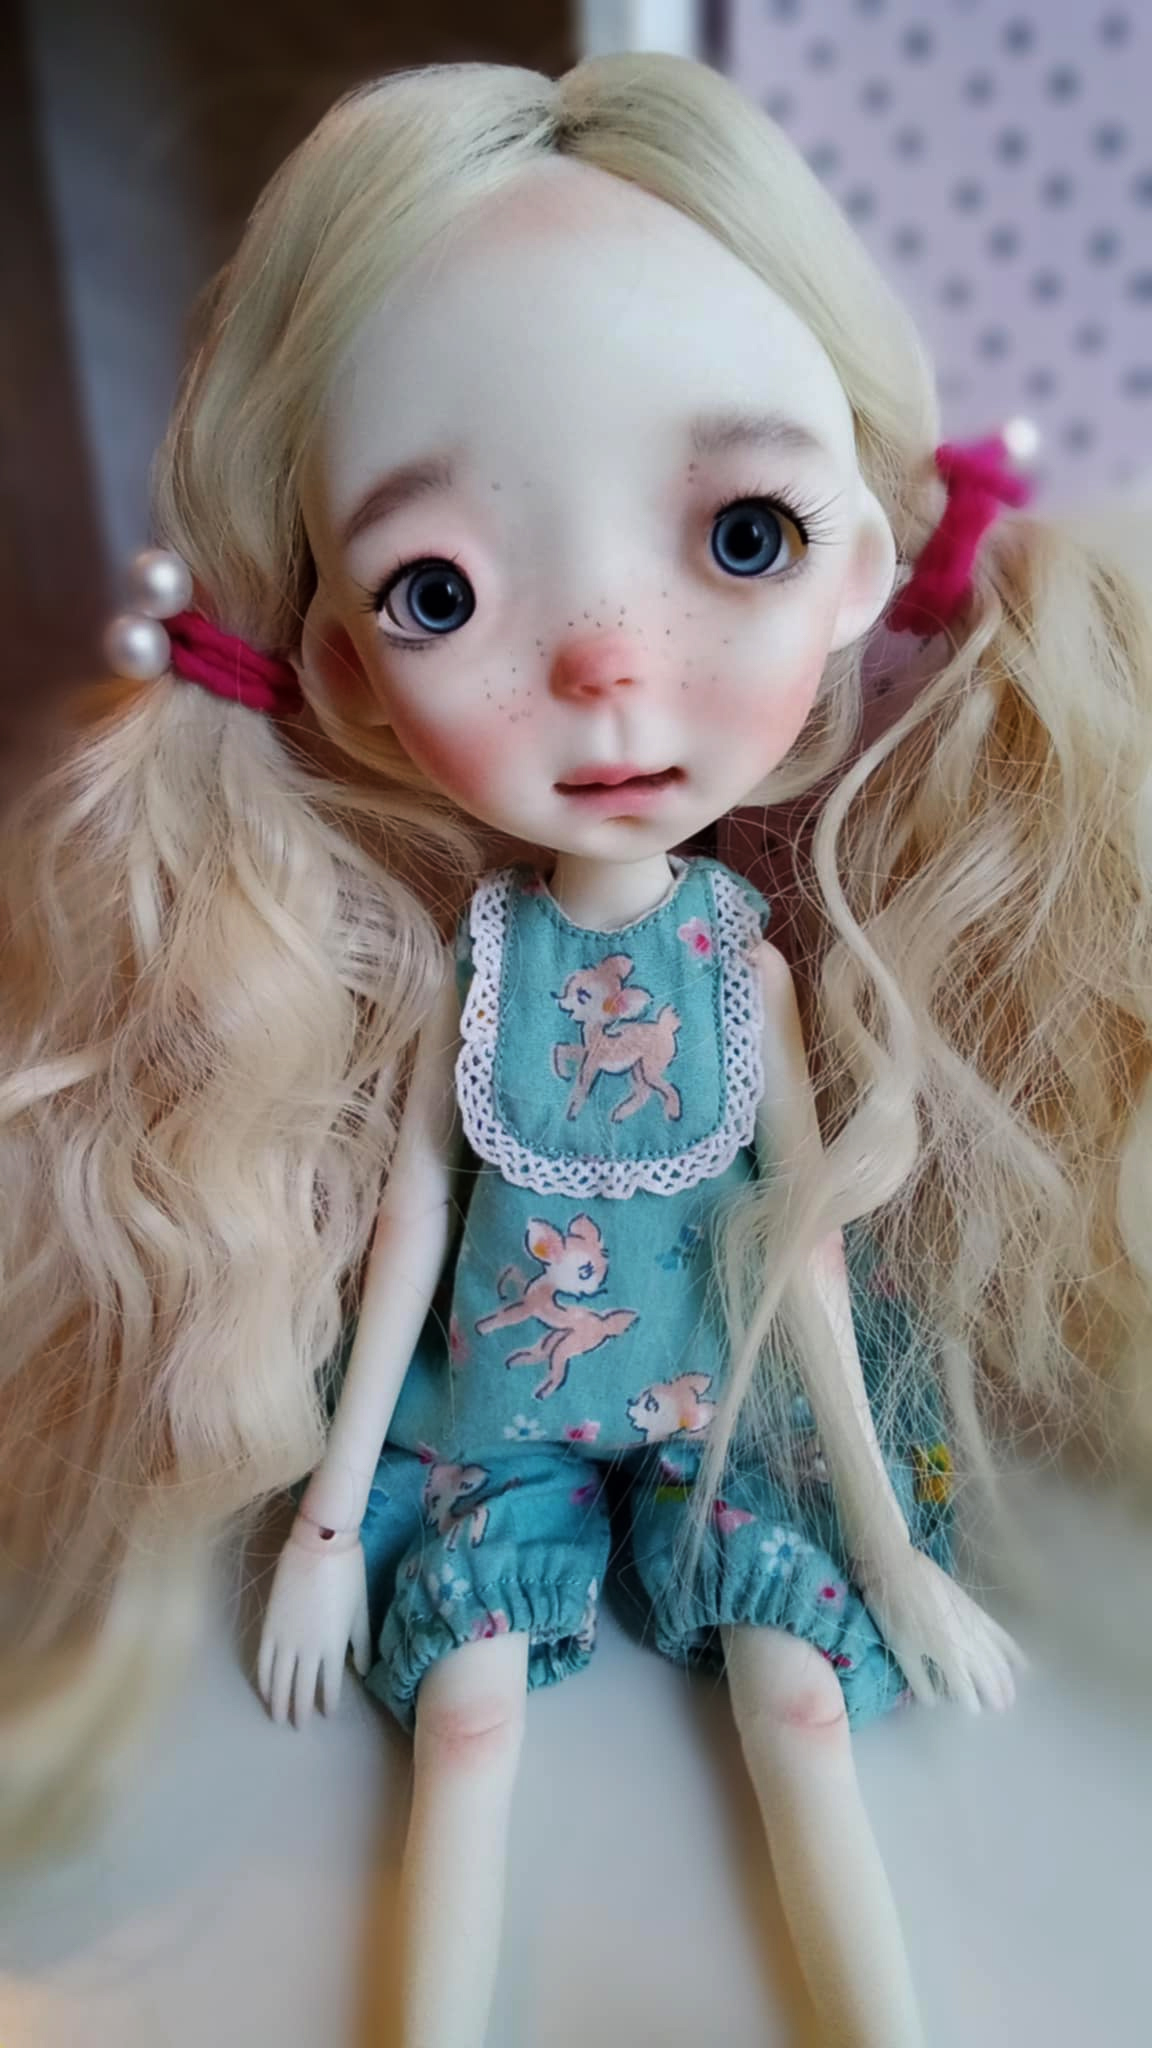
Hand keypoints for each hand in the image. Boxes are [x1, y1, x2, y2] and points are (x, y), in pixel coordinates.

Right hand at [256, 1529, 371, 1728]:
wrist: (320, 1544)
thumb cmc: (348, 1573)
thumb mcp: (361, 1610)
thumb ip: (362, 1643)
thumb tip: (365, 1670)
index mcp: (335, 1646)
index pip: (330, 1686)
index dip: (328, 1704)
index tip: (326, 1715)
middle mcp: (309, 1650)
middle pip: (302, 1690)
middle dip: (301, 1712)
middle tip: (299, 1727)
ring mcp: (286, 1639)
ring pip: (279, 1682)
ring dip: (279, 1703)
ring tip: (278, 1719)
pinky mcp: (269, 1627)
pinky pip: (264, 1661)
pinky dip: (264, 1680)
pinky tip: (265, 1692)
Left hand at [855, 1543, 1027, 1712]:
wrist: (898, 1569)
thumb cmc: (895, 1611)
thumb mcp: (902, 1651)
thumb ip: (919, 1681)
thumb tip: (933, 1704)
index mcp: (950, 1658)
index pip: (967, 1693)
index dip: (972, 1708)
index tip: (973, 1717)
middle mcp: (970, 1646)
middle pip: (990, 1679)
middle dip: (995, 1698)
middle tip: (1000, 1712)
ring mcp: (977, 1628)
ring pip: (1000, 1661)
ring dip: (1007, 1681)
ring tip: (1010, 1698)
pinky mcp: (978, 1612)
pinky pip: (1002, 1637)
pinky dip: (1014, 1653)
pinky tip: (1025, 1666)